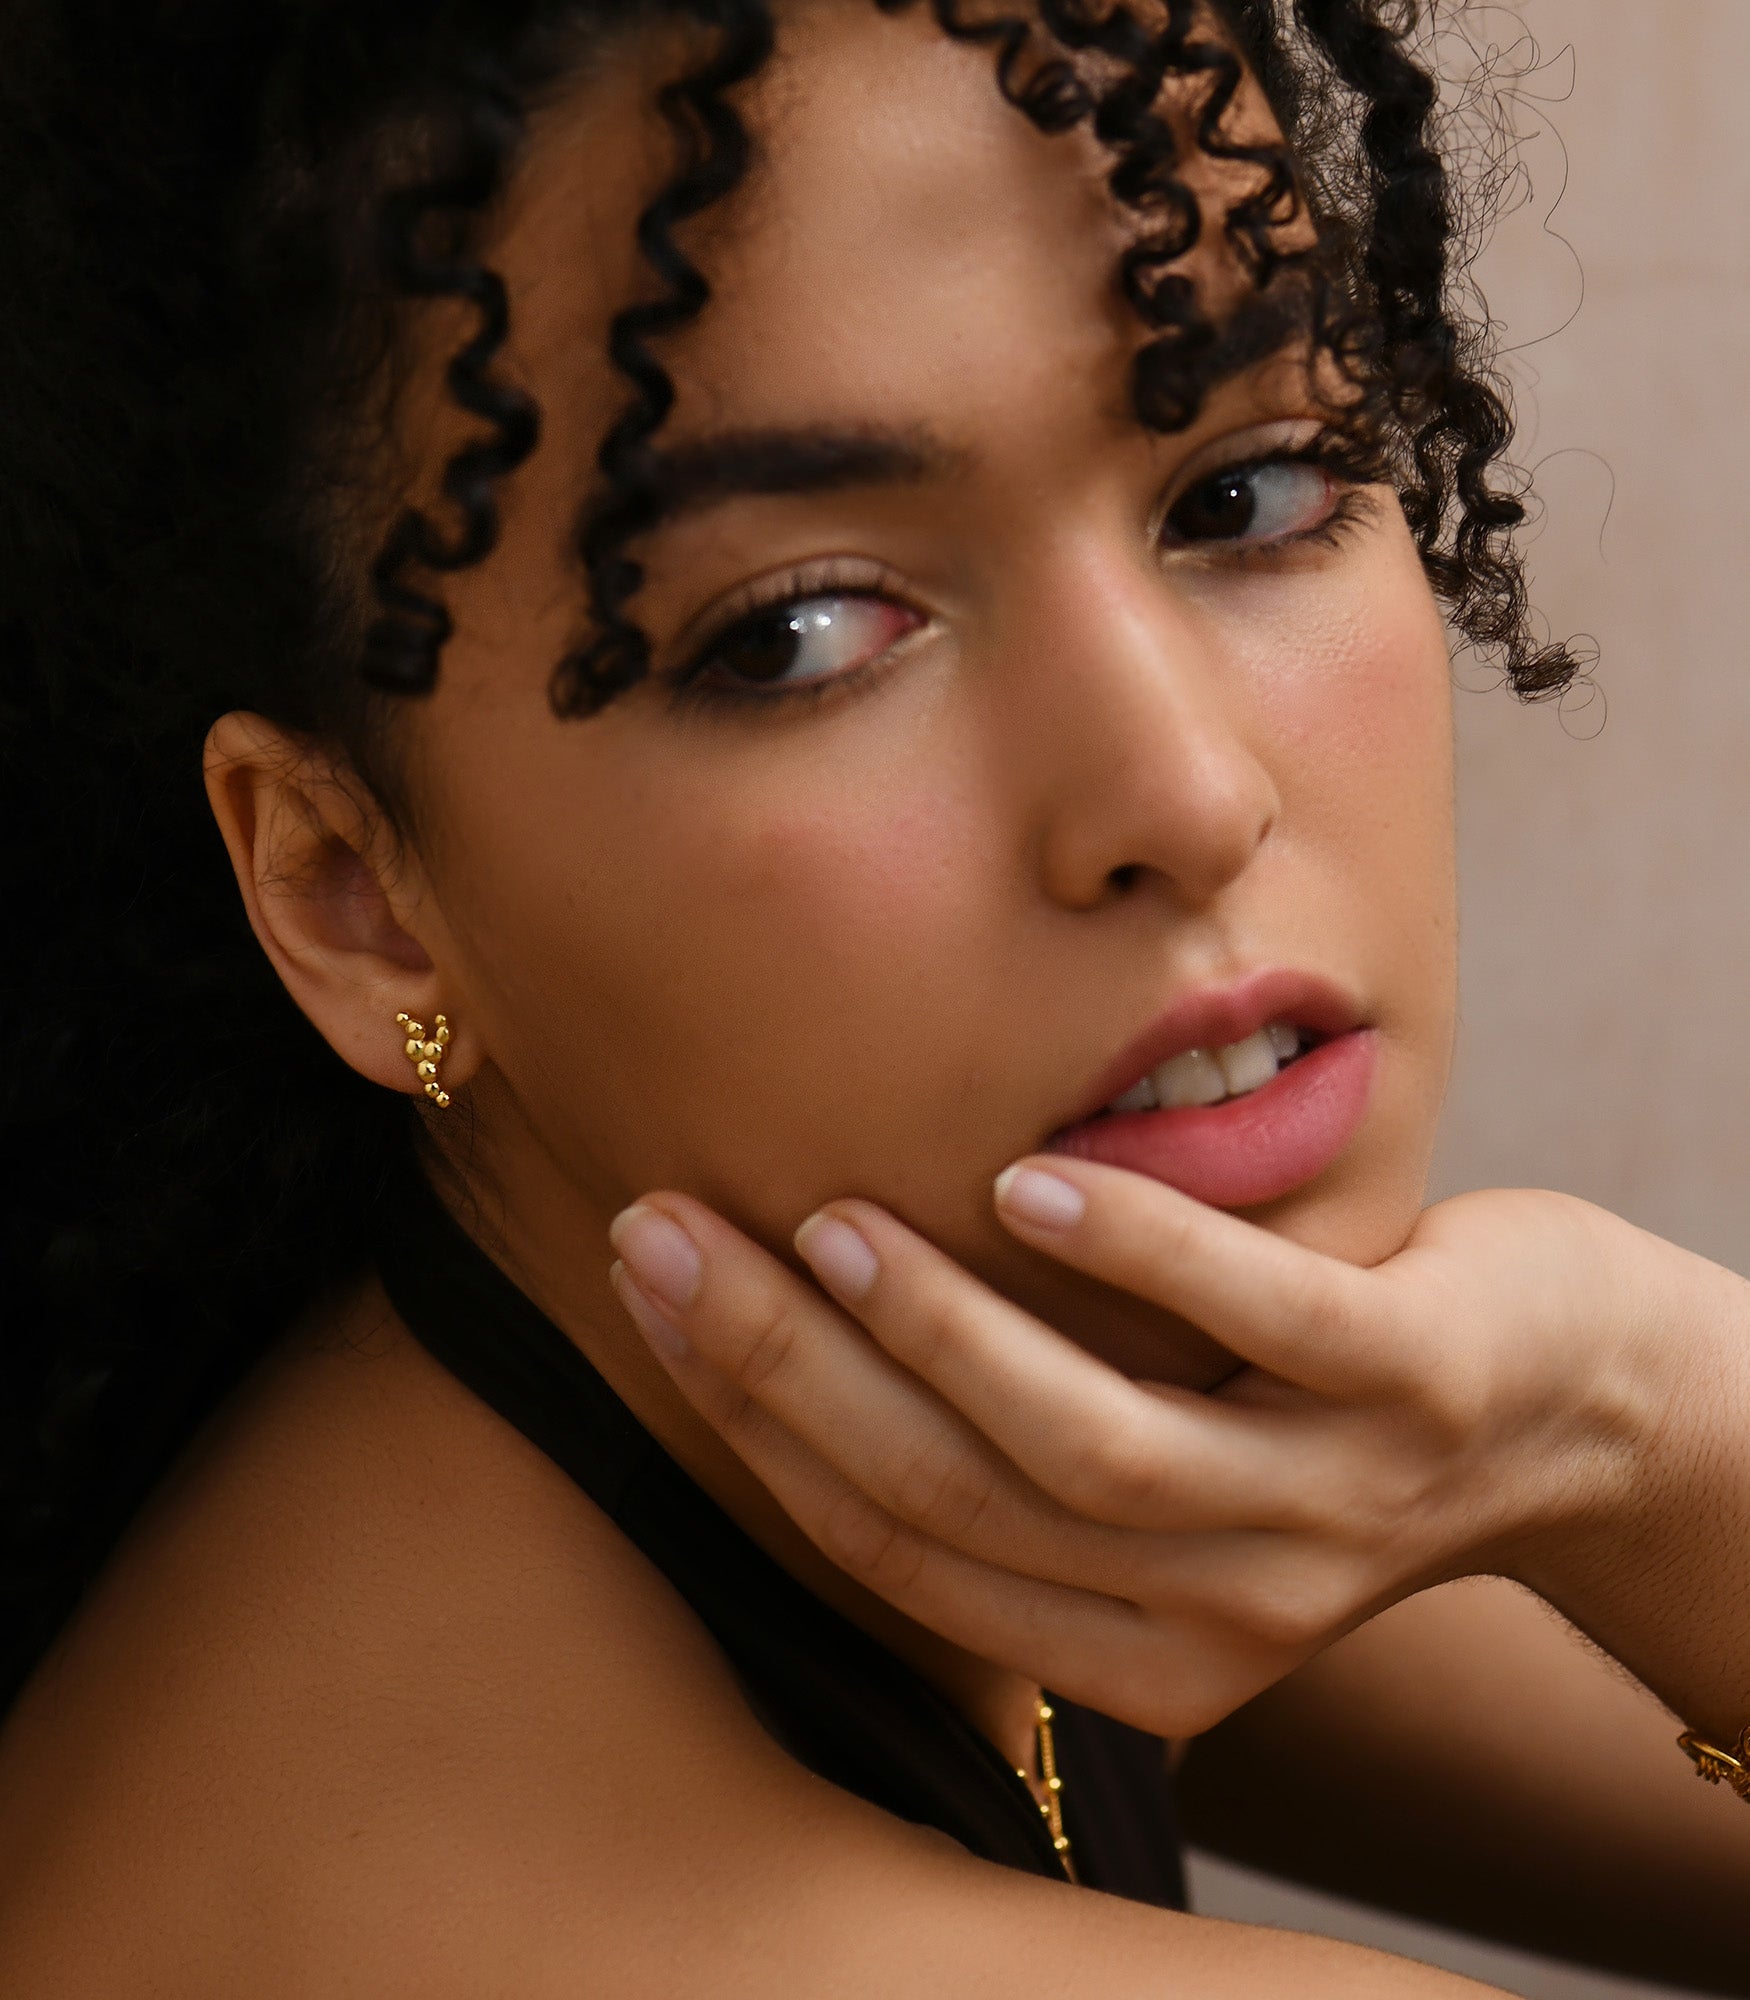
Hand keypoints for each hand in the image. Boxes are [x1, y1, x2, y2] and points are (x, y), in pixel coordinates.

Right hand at [606, 1161, 1739, 1739]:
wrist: (1574, 1411)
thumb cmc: (1312, 1418)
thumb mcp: (1164, 1480)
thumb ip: (1012, 1458)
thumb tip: (789, 1345)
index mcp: (1127, 1654)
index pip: (896, 1547)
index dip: (752, 1423)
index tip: (647, 1286)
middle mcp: (1217, 1617)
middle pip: (956, 1503)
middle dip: (786, 1368)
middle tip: (666, 1236)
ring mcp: (1324, 1511)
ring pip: (1089, 1449)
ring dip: (939, 1332)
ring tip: (831, 1223)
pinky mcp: (1417, 1388)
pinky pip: (1256, 1321)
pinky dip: (1133, 1254)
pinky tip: (1026, 1180)